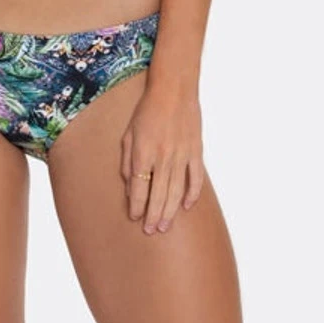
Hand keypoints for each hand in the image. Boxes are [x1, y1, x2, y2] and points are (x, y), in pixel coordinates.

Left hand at [120, 83, 204, 233]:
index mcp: (143, 153)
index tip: (135, 218)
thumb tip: (131, 187)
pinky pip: (195, 178)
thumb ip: (128, 162)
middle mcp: (163, 157)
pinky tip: (185, 206)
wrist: (174, 90)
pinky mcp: (196, 151)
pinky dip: (192, 193)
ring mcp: (181, 155)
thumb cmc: (146, 111)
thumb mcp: (128, 134)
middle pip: (158, 194)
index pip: (139, 188)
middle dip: (153, 215)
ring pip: (176, 191)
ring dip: (169, 211)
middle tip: (151, 231)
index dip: (137, 206)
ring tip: (165, 226)